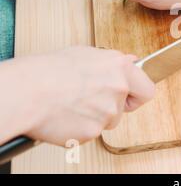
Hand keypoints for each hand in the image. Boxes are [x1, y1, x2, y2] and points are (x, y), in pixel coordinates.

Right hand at [0, 46, 153, 145]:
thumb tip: (131, 61)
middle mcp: (119, 89)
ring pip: (108, 120)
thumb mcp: (87, 53)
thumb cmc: (51, 70)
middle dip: (113, 107)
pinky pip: (92, 132)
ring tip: (72, 104)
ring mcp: (108, 112)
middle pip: (124, 108)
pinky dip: (80, 127)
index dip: (138, 95)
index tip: (130, 96)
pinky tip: (67, 115)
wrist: (28, 91)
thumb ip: (113, 61)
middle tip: (93, 101)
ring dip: (95, 116)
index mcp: (120, 68)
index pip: (147, 90)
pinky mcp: (93, 131)